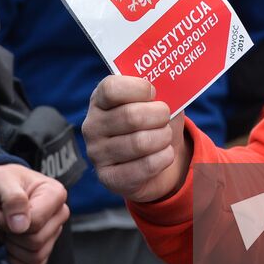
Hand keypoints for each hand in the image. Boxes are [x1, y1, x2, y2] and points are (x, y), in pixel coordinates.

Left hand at [0, 164, 69, 263]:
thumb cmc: (1, 182)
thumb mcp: (1, 181)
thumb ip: (13, 199)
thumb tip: (21, 225)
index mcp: (55, 193)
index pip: (37, 222)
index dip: (11, 222)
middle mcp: (59, 214)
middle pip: (36, 241)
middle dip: (11, 235)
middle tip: (1, 220)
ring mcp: (54, 232)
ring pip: (36, 256)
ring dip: (13, 247)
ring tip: (7, 229)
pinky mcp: (47, 248)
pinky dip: (17, 259)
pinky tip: (11, 242)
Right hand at [83, 76, 188, 202]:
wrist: (155, 159)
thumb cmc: (153, 121)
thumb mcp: (155, 100)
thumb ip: (159, 88)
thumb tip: (171, 85)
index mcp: (99, 99)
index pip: (112, 89)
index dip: (139, 88)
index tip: (153, 93)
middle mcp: (91, 126)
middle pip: (130, 116)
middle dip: (159, 115)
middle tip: (166, 116)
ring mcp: (97, 153)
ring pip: (140, 143)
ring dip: (163, 138)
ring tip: (165, 136)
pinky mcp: (108, 178)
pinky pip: (145, 167)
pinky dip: (164, 158)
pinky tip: (164, 154)